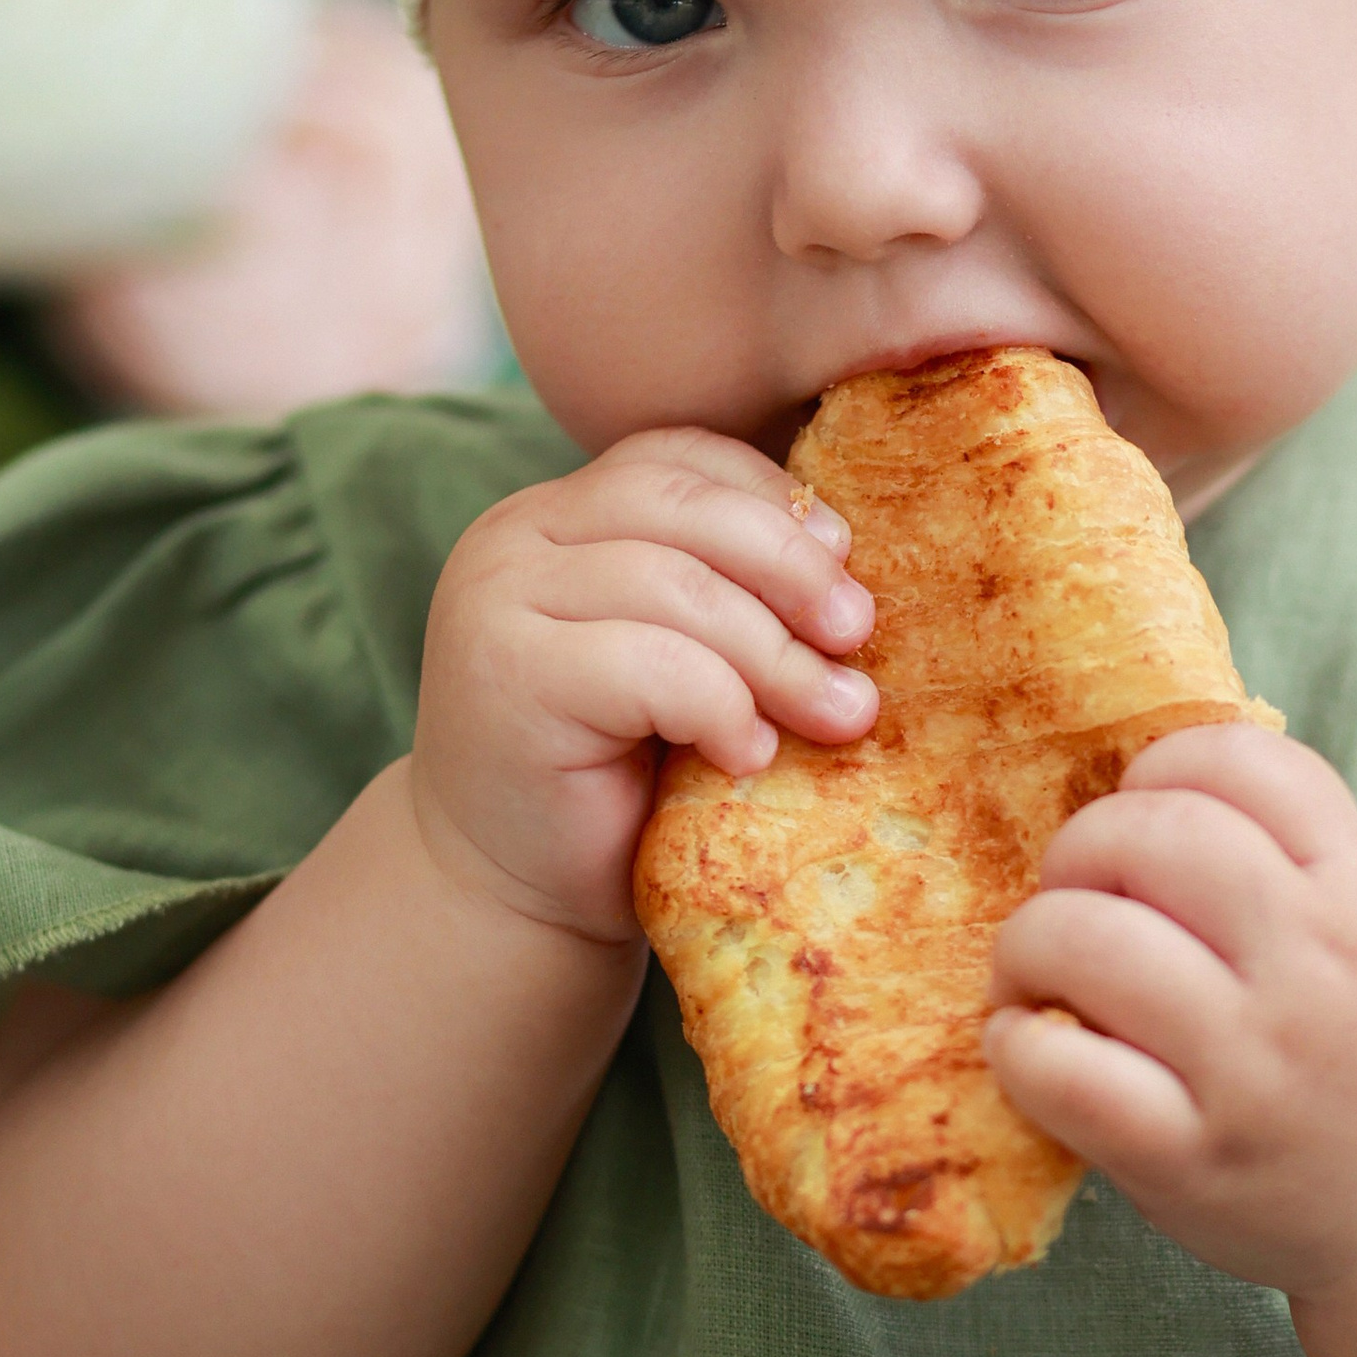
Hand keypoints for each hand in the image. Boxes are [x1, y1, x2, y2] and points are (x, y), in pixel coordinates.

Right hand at [410, 430, 878, 943]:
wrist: (511, 898)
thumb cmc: (618, 780)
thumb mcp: (684, 659)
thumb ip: (730, 593)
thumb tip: (855, 566)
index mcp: (559, 514)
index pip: (679, 458)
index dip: (774, 501)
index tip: (846, 563)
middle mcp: (514, 537)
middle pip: (681, 508)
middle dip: (790, 568)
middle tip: (859, 635)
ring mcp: (498, 600)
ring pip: (673, 585)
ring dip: (776, 655)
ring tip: (838, 714)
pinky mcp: (508, 675)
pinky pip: (652, 664)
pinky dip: (723, 705)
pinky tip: (750, 754)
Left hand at [983, 722, 1356, 1307]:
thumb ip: (1321, 858)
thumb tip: (1174, 784)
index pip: (1245, 762)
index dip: (1170, 763)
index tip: (1149, 805)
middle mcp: (1312, 976)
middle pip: (1154, 834)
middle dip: (1087, 841)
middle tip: (1079, 885)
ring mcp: (1250, 1072)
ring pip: (1089, 939)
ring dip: (1032, 936)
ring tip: (1038, 963)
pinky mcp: (1190, 1162)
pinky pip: (1063, 1072)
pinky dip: (1019, 1042)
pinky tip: (1031, 1041)